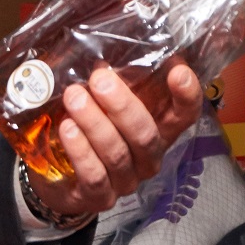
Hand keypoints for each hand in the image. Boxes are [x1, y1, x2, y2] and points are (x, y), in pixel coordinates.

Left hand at [27, 60, 202, 218]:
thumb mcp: (102, 102)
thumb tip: (101, 46)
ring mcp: (126, 180)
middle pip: (146, 134)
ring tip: (74, 98)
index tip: (178, 70)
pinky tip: (68, 130)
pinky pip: (95, 176)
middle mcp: (148, 157)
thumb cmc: (88, 128)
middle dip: (123, 105)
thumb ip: (109, 79)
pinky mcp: (100, 197)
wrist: (58, 177)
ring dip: (95, 123)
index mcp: (157, 130)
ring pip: (118, 153)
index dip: (187, 95)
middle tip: (99, 79)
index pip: (184, 116)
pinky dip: (81, 152)